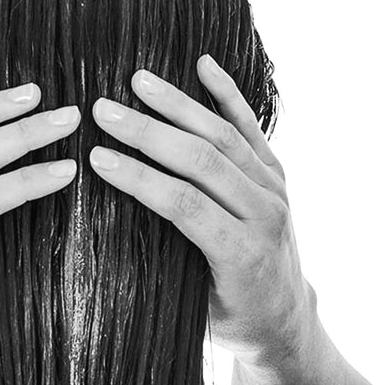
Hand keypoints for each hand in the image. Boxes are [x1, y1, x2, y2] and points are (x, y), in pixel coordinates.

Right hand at [89, 55, 314, 367]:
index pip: (184, 203)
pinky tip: (204, 64)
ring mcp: (275, 190)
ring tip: (138, 80)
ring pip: (224, 136)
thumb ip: (171, 263)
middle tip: (104, 110)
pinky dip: (229, 94)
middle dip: (149, 132)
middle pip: (203, 160)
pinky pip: (251, 129)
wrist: (286, 319)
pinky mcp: (277, 176)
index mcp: (242, 253)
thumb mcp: (197, 306)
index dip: (139, 178)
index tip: (98, 157)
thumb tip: (115, 226)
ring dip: (179, 105)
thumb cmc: (234, 320)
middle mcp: (265, 215)